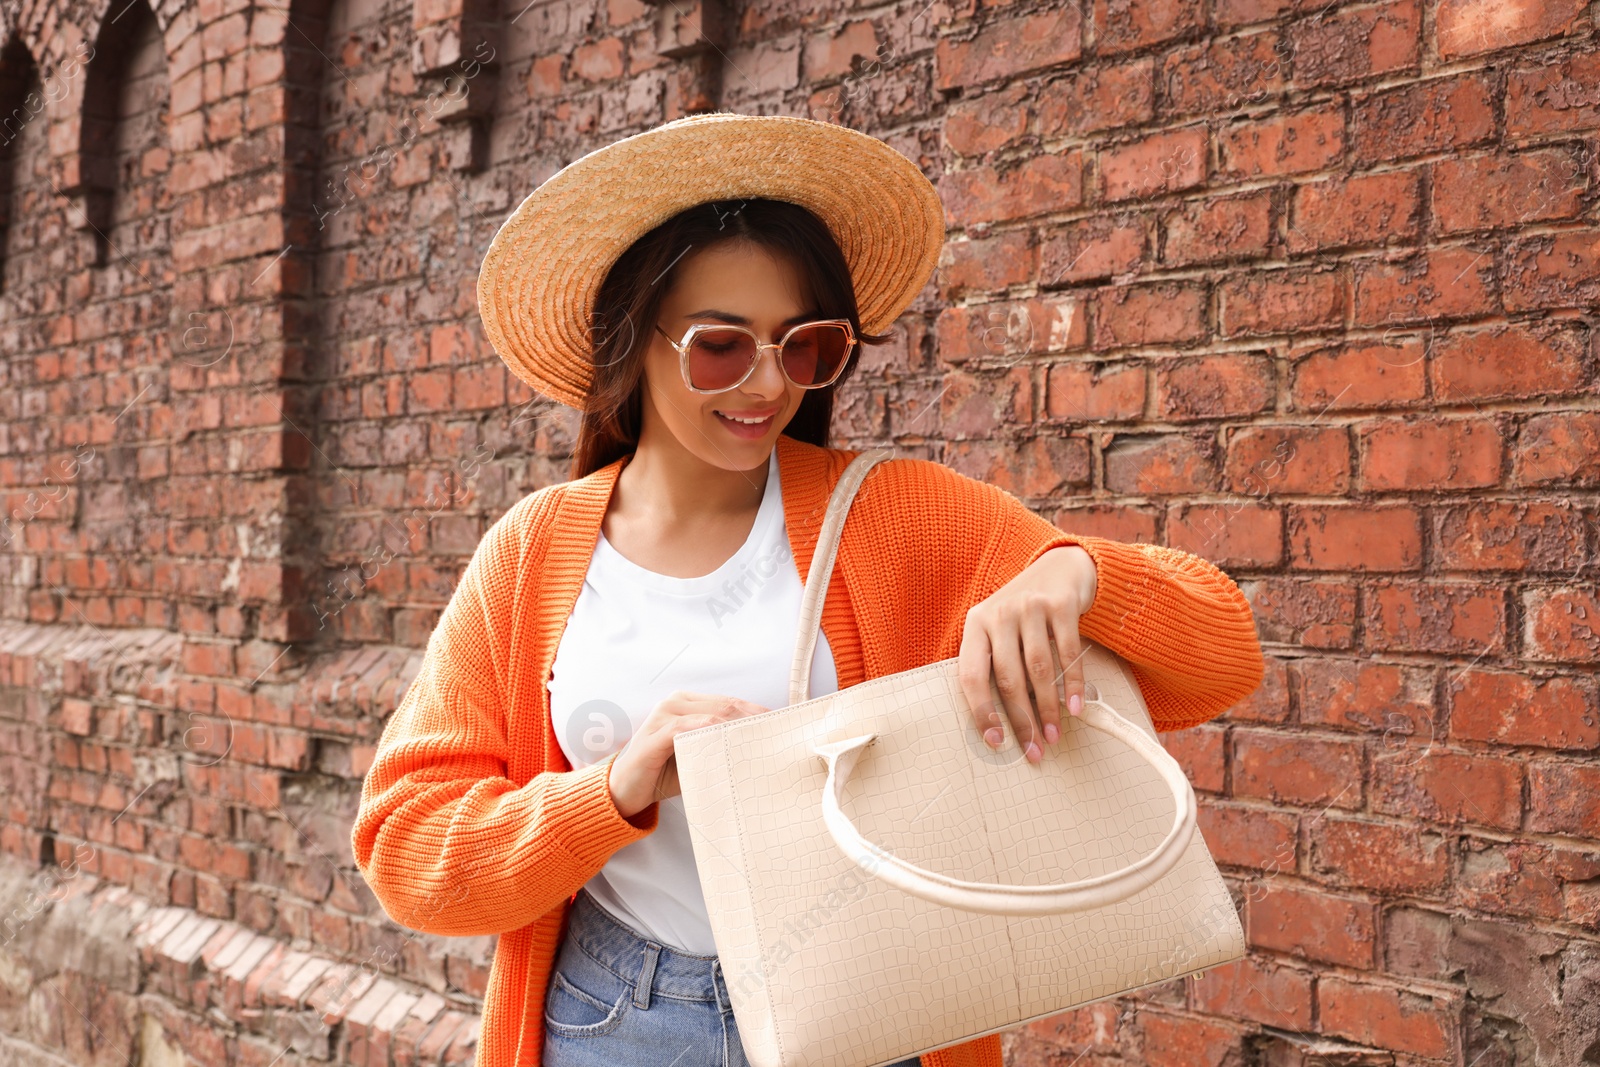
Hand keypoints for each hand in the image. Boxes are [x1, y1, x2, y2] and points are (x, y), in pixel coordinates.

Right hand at [607, 691, 769, 819]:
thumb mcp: (698, 756)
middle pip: (724, 705)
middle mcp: (674, 704)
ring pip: (709, 714)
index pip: (730, 702)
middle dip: (753, 719)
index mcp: (687, 704)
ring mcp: (662, 717)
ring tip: (760, 740)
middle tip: (778, 734)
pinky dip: (707, 733)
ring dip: (736, 726)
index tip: (781, 725)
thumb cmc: (664, 773)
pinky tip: (725, 742)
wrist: (625, 792)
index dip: (757, 711)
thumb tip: (761, 750)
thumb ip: (721, 746)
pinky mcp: (653, 737)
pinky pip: (684, 729)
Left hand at [957, 545, 1096, 764]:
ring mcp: (1029, 607)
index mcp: (975, 624)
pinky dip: (1074, 684)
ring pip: (1038, 669)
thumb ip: (994, 664)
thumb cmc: (1024, 614)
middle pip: (1007, 678)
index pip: (971, 675)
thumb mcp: (999, 630)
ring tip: (1054, 736)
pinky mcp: (1060, 604)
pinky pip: (1068, 653)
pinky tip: (1076, 708)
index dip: (982, 712)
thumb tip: (999, 724)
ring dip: (1048, 709)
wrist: (1061, 568)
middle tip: (1034, 751)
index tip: (996, 742)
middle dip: (1021, 720)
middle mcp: (998, 614)